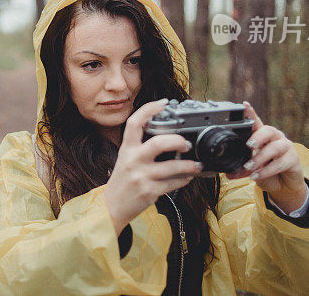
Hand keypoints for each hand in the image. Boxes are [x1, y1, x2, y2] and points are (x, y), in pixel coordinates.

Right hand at [104, 100, 203, 234]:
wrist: (112, 205)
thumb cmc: (122, 180)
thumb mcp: (126, 158)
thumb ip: (140, 146)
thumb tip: (165, 134)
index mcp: (127, 148)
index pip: (135, 122)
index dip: (149, 109)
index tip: (163, 103)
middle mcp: (133, 160)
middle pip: (159, 143)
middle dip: (178, 141)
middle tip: (186, 143)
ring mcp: (142, 176)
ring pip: (172, 167)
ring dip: (189, 165)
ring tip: (196, 164)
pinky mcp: (150, 191)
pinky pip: (173, 183)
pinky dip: (184, 179)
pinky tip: (188, 177)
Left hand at [226, 102, 305, 212]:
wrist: (283, 185)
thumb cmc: (266, 170)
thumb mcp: (251, 169)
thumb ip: (241, 169)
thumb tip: (227, 174)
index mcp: (262, 135)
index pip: (256, 122)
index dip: (250, 113)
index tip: (244, 106)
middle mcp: (275, 137)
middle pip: (268, 131)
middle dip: (258, 137)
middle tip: (249, 145)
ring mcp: (285, 146)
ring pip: (275, 148)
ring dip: (260, 158)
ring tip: (249, 167)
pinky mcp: (293, 158)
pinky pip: (280, 163)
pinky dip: (267, 170)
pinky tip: (257, 176)